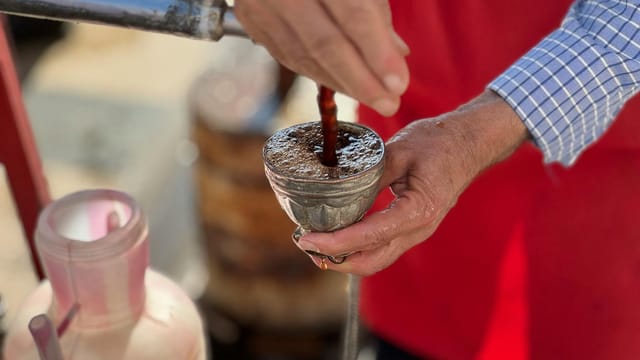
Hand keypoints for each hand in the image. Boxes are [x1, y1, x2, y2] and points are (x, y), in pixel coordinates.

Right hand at [234, 0, 409, 115]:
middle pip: (325, 44)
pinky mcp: (251, 18)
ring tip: (374, 98)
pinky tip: (343, 84)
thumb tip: (396, 53)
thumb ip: (374, 8)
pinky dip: (319, 74)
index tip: (399, 83)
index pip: (353, 14)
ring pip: (304, 56)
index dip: (378, 53)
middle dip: (362, 81)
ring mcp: (261, 3)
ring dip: (342, 84)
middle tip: (389, 103)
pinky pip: (288, 56)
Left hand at [296, 91, 529, 274]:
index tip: (306, 238)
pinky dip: (357, 247)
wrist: (469, 143)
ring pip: (377, 259)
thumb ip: (368, 176)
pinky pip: (382, 247)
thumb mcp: (398, 151)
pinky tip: (338, 235)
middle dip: (336, 259)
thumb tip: (333, 192)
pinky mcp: (413, 228)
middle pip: (372, 261)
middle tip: (305, 244)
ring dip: (345, 257)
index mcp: (418, 211)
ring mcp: (418, 232)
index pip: (369, 237)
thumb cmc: (438, 142)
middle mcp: (419, 229)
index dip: (334, 242)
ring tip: (315, 243)